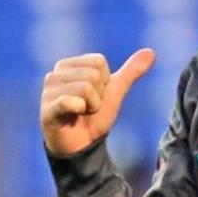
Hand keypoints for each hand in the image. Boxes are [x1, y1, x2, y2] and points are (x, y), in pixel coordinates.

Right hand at [40, 48, 154, 156]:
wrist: (83, 144)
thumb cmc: (95, 115)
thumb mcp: (116, 91)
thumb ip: (131, 71)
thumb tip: (151, 52)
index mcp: (70, 65)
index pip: (99, 62)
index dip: (105, 82)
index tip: (96, 95)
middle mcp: (55, 73)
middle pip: (94, 74)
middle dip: (99, 95)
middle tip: (88, 107)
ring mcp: (48, 91)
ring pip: (86, 88)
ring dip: (91, 105)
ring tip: (81, 112)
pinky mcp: (46, 108)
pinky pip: (71, 101)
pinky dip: (80, 110)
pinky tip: (73, 116)